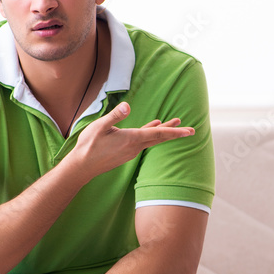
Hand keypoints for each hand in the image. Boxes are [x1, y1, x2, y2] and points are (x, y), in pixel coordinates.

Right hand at [70, 102, 194, 181]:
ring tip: (175, 124)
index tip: (189, 132)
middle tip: (191, 130)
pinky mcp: (126, 153)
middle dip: (175, 133)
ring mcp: (131, 151)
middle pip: (159, 138)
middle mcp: (135, 147)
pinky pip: (143, 142)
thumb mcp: (100, 126)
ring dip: (164, 132)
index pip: (158, 134)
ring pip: (152, 140)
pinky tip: (152, 128)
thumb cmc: (89, 145)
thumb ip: (115, 116)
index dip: (175, 131)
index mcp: (131, 139)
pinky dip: (151, 134)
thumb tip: (127, 106)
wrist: (82, 166)